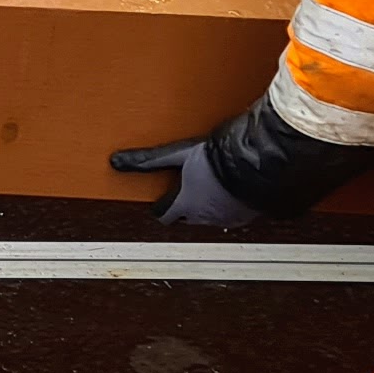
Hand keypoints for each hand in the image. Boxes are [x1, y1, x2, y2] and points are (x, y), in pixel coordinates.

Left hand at [109, 135, 264, 228]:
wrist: (257, 163)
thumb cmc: (218, 159)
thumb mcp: (177, 154)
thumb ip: (147, 160)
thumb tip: (116, 162)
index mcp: (185, 205)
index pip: (164, 215)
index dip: (160, 207)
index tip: (159, 201)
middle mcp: (204, 217)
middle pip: (186, 218)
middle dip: (182, 207)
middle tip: (183, 189)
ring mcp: (227, 218)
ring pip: (209, 216)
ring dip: (206, 206)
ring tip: (207, 186)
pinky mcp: (246, 214)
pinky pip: (230, 214)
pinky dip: (226, 205)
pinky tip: (229, 189)